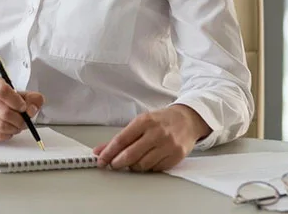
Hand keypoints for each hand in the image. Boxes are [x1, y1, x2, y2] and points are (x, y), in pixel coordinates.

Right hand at [0, 77, 43, 141]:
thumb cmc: (7, 99)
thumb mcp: (22, 94)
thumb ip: (33, 99)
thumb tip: (32, 109)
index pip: (3, 92)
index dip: (16, 102)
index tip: (24, 107)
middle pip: (4, 112)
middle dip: (19, 119)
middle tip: (25, 120)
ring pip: (1, 125)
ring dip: (14, 128)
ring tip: (18, 125)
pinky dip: (7, 134)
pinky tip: (9, 129)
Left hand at [93, 105, 210, 171]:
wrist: (187, 119)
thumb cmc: (161, 121)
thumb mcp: (140, 122)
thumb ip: (121, 138)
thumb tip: (100, 150)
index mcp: (145, 121)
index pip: (122, 139)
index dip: (108, 152)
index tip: (101, 159)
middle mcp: (157, 133)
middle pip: (131, 154)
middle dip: (118, 162)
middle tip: (113, 164)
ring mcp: (168, 145)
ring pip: (143, 165)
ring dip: (133, 166)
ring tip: (131, 162)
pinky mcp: (176, 156)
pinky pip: (156, 169)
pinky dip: (148, 168)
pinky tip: (147, 161)